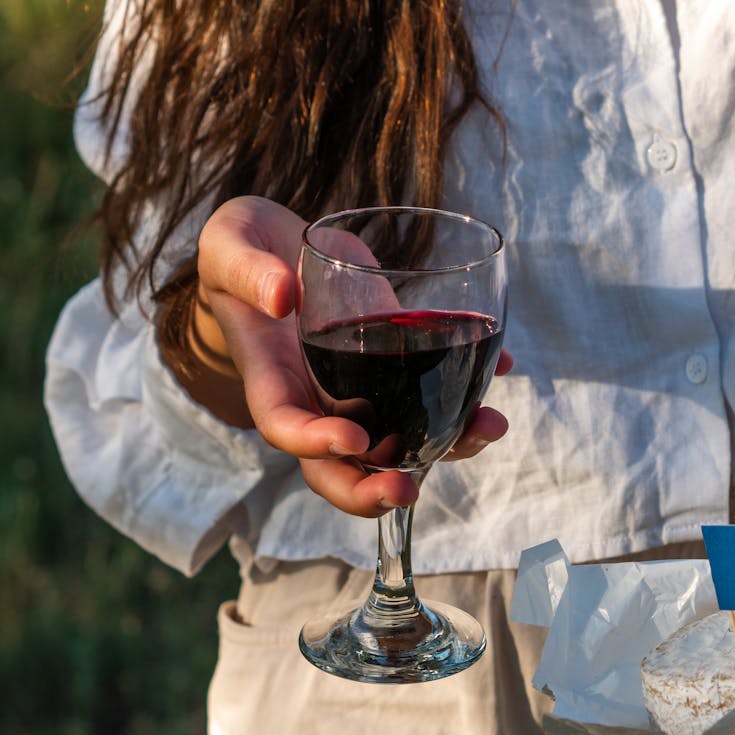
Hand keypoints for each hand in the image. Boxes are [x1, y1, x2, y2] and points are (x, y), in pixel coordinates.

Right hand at [188, 196, 512, 516]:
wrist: (280, 244)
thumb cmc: (241, 248)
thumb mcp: (229, 244)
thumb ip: (247, 270)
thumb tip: (282, 296)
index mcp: (269, 376)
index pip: (285, 426)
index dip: (316, 443)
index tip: (354, 438)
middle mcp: (315, 396)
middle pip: (338, 464)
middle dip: (371, 487)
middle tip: (409, 491)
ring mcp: (357, 388)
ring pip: (396, 438)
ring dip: (443, 446)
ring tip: (488, 428)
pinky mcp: (393, 364)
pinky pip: (427, 392)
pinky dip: (466, 388)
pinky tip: (504, 366)